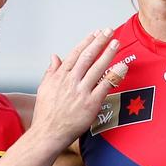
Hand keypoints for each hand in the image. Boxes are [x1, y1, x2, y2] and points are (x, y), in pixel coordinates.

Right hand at [30, 29, 121, 150]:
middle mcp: (71, 80)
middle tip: (109, 31)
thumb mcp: (44, 88)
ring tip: (116, 43)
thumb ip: (51, 71)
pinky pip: (105, 86)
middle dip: (100, 42)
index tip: (96, 33)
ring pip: (98, 67)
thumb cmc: (46, 114)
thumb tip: (54, 57)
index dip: (87, 42)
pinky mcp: (91, 103)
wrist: (48, 133)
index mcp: (60, 75)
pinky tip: (122, 66)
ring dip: (108, 53)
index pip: (76, 53)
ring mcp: (82, 91)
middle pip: (88, 56)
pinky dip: (114, 75)